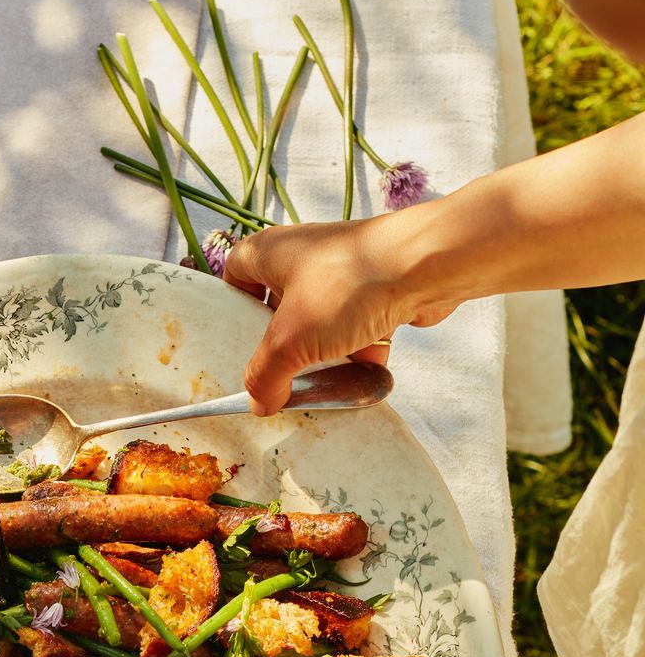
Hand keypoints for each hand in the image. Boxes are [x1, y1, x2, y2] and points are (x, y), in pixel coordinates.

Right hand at [223, 214, 465, 414]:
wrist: (426, 267)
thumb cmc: (346, 285)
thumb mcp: (290, 341)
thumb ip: (266, 376)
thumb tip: (259, 403)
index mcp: (271, 253)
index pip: (235, 271)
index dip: (230, 303)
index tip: (233, 338)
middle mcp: (306, 257)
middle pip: (279, 306)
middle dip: (281, 345)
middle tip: (274, 376)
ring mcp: (344, 273)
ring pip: (321, 322)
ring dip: (321, 356)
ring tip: (319, 387)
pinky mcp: (378, 291)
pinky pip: (358, 330)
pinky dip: (358, 355)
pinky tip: (361, 381)